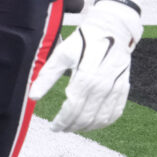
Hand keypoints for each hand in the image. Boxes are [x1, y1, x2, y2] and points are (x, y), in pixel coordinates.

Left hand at [29, 0, 141, 131]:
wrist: (112, 29)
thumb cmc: (83, 40)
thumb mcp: (61, 54)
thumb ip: (47, 77)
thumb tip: (32, 96)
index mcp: (86, 78)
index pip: (72, 109)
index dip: (62, 121)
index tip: (53, 127)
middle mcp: (103, 86)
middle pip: (86, 116)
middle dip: (72, 126)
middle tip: (61, 128)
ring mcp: (116, 89)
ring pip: (101, 118)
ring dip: (87, 127)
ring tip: (74, 127)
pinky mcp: (124, 88)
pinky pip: (115, 113)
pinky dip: (104, 122)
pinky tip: (93, 123)